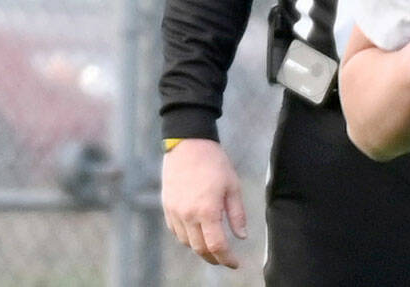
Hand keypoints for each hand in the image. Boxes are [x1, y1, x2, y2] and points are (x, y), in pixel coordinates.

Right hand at [161, 138, 246, 268]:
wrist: (188, 145)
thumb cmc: (215, 163)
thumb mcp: (233, 187)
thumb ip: (237, 214)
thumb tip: (242, 237)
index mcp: (207, 211)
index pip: (216, 246)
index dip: (226, 259)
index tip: (235, 263)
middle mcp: (188, 215)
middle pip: (200, 248)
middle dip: (214, 258)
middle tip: (226, 259)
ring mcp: (175, 212)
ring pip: (186, 242)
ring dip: (200, 248)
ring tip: (214, 246)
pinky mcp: (167, 207)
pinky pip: (176, 231)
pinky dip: (188, 238)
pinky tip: (198, 233)